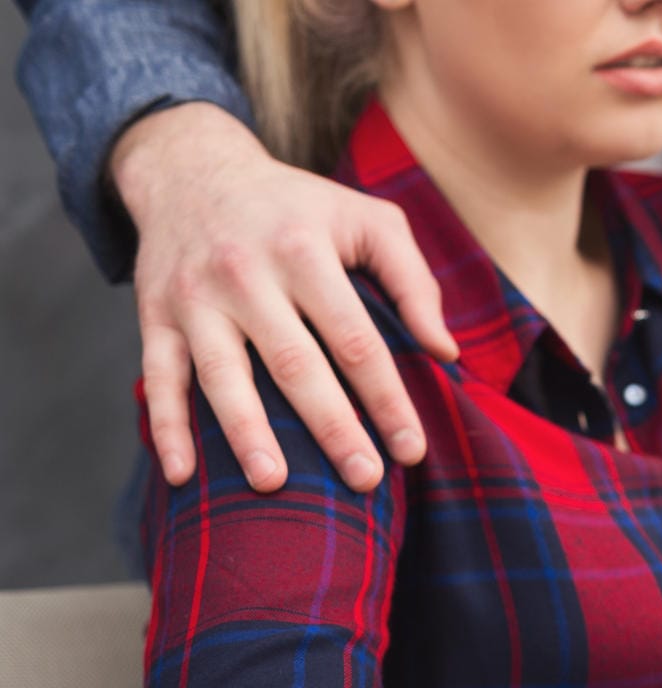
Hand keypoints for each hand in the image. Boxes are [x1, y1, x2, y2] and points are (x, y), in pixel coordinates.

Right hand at [111, 103, 458, 491]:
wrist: (192, 169)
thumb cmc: (299, 208)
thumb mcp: (367, 219)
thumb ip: (414, 282)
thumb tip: (446, 353)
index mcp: (305, 251)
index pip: (355, 339)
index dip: (385, 398)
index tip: (412, 449)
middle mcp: (246, 274)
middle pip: (295, 364)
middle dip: (332, 426)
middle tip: (365, 479)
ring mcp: (196, 299)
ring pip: (222, 375)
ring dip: (246, 433)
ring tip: (274, 483)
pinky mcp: (156, 317)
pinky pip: (158, 377)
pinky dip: (167, 427)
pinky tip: (183, 474)